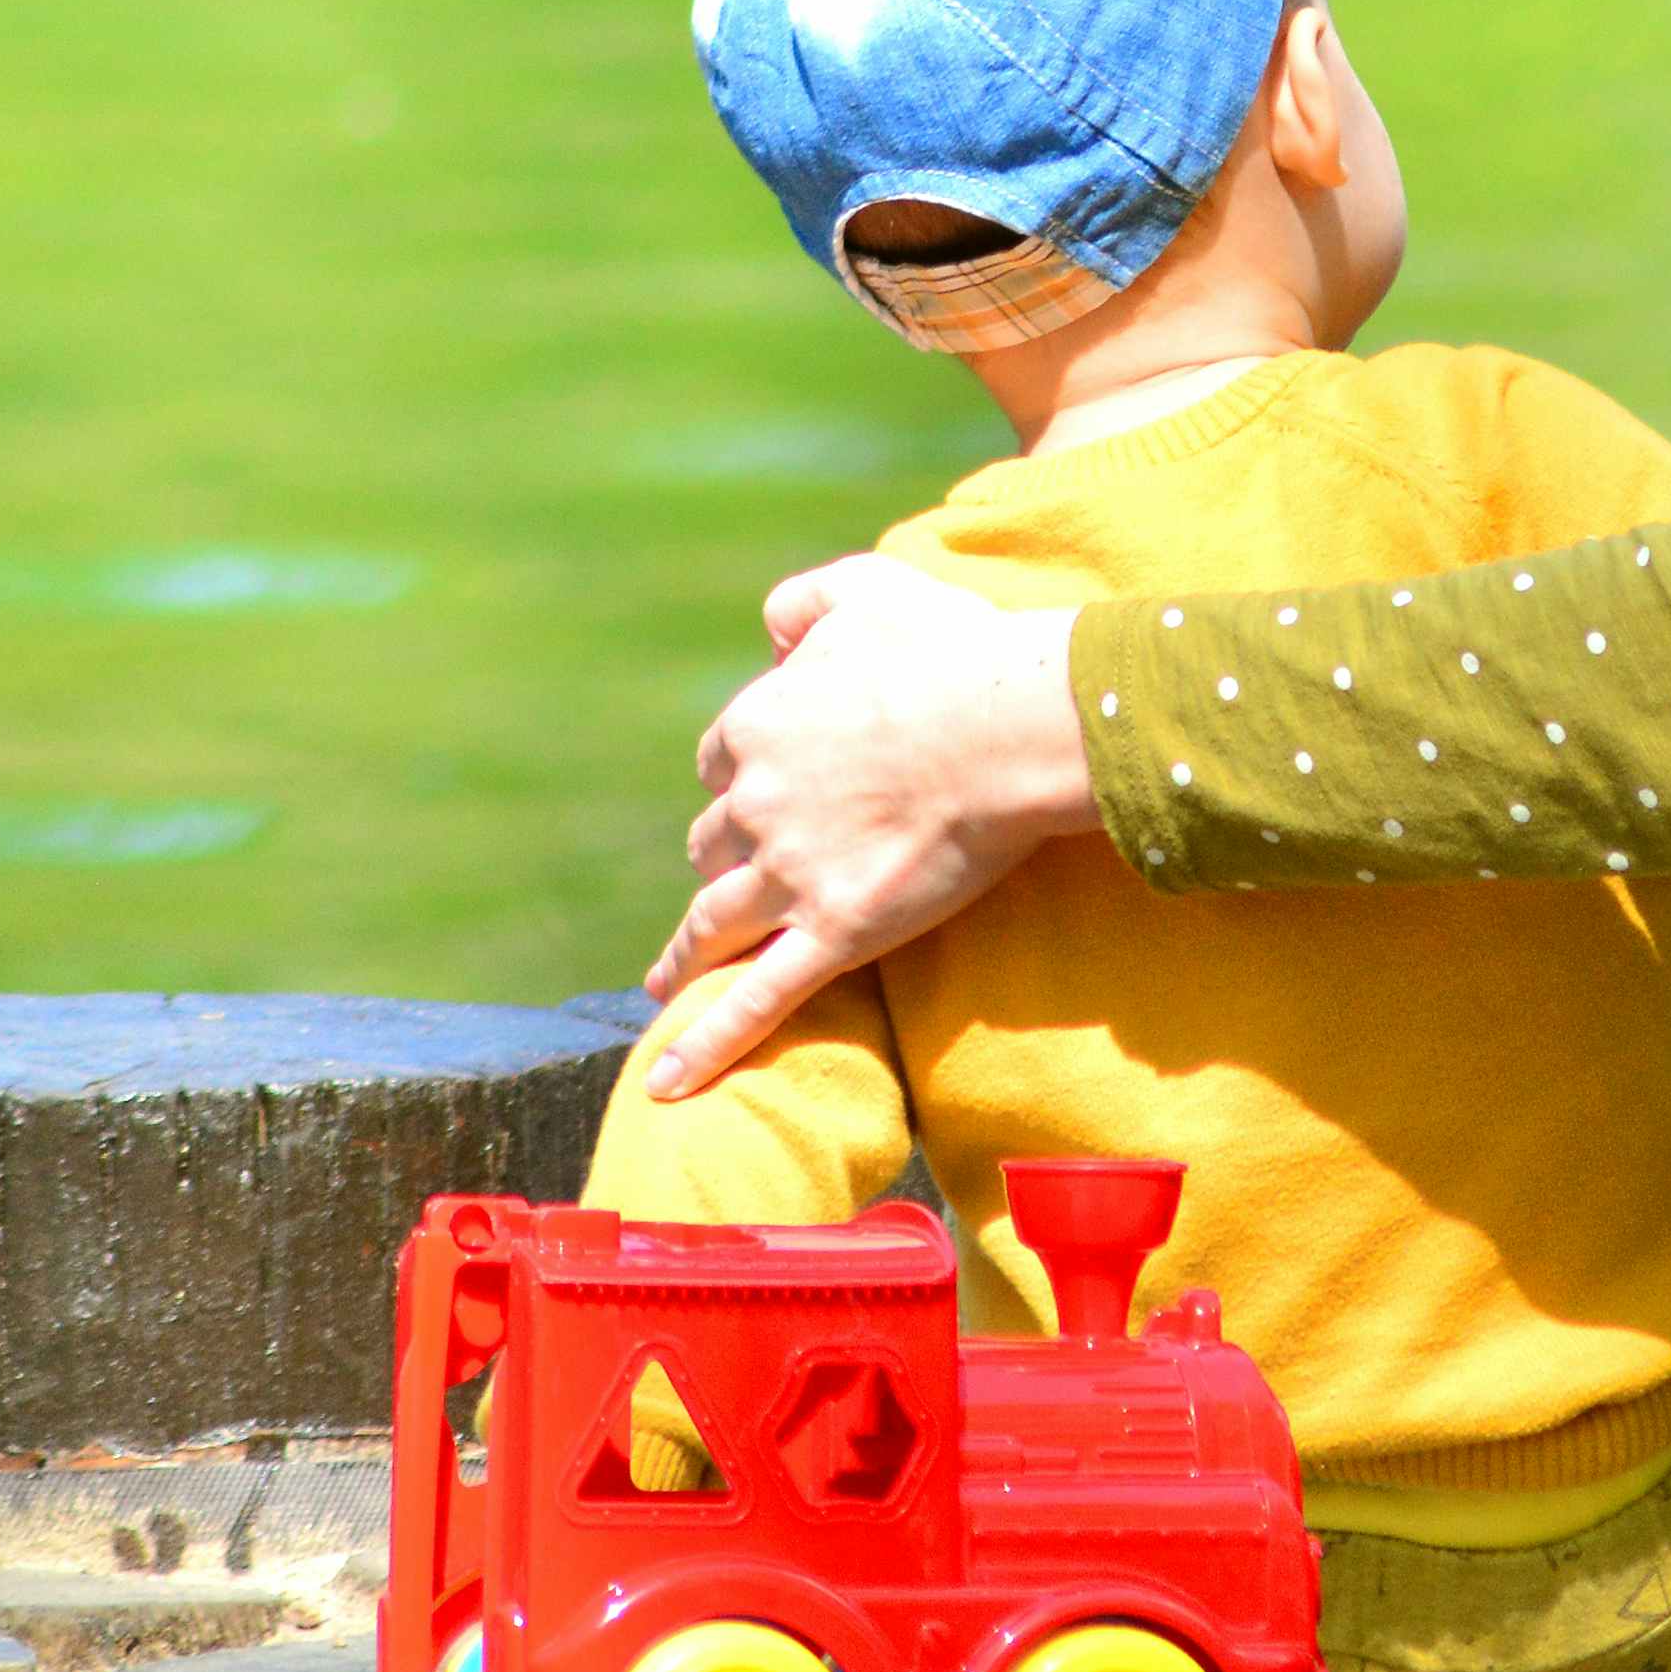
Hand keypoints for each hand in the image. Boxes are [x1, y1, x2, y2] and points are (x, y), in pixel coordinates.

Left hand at [639, 554, 1094, 1093]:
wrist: (1006, 724)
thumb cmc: (952, 649)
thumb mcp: (867, 590)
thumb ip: (806, 599)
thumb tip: (771, 627)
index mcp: (757, 727)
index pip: (720, 764)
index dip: (740, 780)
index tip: (760, 792)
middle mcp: (756, 805)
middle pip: (712, 845)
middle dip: (722, 860)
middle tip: (736, 881)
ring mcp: (789, 876)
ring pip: (714, 922)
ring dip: (684, 954)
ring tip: (664, 981)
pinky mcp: (833, 933)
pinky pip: (756, 1000)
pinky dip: (707, 1041)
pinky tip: (669, 1081)